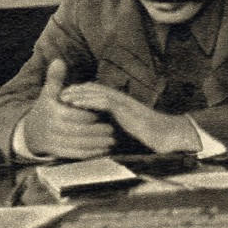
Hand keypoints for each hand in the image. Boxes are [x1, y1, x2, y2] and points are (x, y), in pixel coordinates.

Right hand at [23, 59, 114, 158]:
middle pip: (79, 131)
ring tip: (113, 141)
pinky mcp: (58, 153)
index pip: (75, 115)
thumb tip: (59, 61)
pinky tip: (104, 151)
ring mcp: (54, 142)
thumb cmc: (47, 109)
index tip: (105, 114)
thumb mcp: (48, 93)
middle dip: (97, 131)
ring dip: (97, 144)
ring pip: (78, 144)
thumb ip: (55, 78)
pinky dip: (90, 154)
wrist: (30, 132)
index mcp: (53, 112)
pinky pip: (75, 155)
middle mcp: (52, 128)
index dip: (91, 115)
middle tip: (113, 130)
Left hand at [60, 82, 200, 152]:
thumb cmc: (151, 139)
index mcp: (123, 105)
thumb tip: (102, 138)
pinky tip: (75, 103)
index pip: (100, 93)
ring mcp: (124, 103)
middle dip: (78, 89)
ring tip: (63, 96)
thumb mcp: (129, 132)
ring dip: (79, 93)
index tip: (68, 98)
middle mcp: (123, 100)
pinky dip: (88, 101)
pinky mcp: (126, 109)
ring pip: (98, 92)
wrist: (167, 137)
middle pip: (96, 89)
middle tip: (60, 92)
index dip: (84, 93)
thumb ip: (116, 129)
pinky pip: (103, 101)